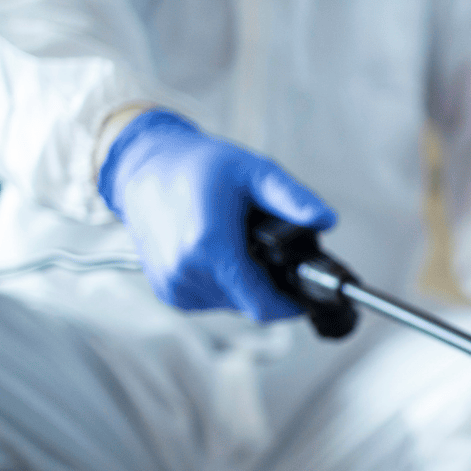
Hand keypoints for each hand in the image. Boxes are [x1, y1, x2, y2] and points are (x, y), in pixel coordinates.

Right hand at [100, 110, 336, 320]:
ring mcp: (173, 284)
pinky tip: (221, 253)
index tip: (308, 296)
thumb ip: (292, 198)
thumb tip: (326, 219)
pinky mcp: (167, 290)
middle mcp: (186, 271)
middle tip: (270, 252)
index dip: (291, 304)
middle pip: (250, 303)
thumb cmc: (198, 166)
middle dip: (270, 284)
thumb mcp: (254, 171)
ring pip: (231, 303)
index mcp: (208, 246)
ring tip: (242, 245)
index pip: (262, 304)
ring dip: (245, 283)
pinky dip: (224, 283)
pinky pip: (211, 299)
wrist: (143, 167)